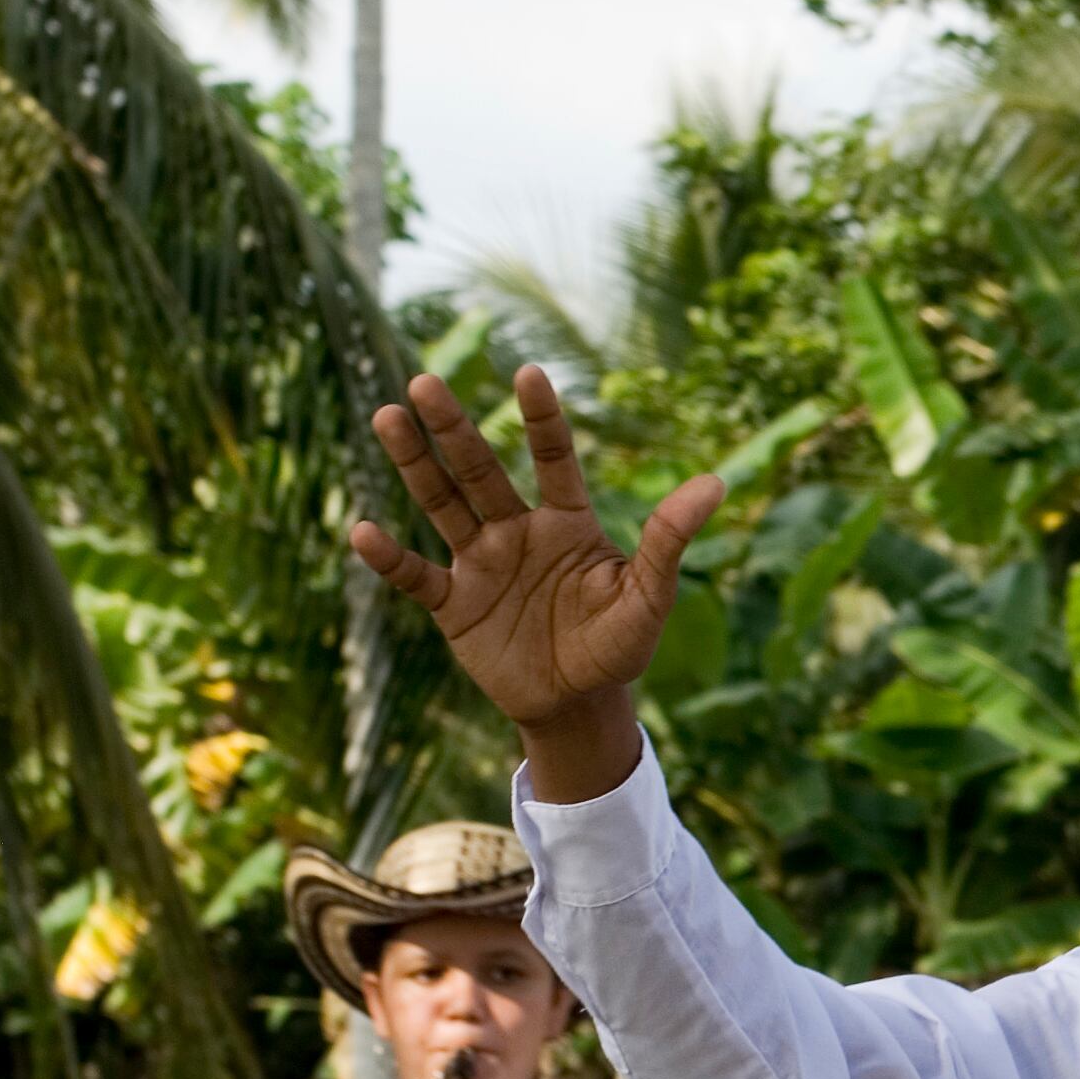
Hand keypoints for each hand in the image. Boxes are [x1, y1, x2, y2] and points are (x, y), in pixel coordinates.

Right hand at [348, 365, 722, 799]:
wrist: (578, 704)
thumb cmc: (617, 647)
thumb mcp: (650, 598)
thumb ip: (669, 541)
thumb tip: (716, 482)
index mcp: (567, 523)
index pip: (553, 459)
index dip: (541, 419)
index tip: (528, 373)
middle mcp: (517, 531)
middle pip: (481, 471)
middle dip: (454, 428)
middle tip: (425, 382)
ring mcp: (481, 564)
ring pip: (442, 504)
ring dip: (415, 465)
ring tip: (387, 417)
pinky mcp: (455, 605)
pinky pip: (417, 576)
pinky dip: (391, 559)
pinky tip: (363, 532)